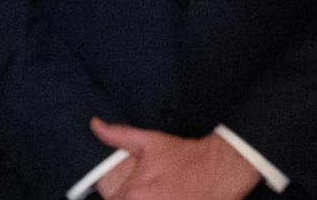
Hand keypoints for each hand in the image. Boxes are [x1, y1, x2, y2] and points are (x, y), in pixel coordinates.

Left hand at [90, 118, 260, 199]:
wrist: (221, 167)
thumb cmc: (185, 155)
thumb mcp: (151, 142)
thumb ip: (119, 136)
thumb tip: (95, 125)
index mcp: (133, 194)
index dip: (119, 197)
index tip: (129, 192)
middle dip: (134, 199)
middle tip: (151, 191)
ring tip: (162, 193)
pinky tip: (170, 197)